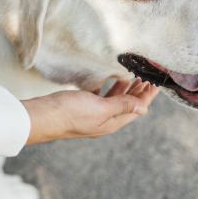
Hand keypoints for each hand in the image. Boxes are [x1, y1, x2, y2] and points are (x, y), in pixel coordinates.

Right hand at [22, 79, 157, 144]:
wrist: (41, 117)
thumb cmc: (69, 112)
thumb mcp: (100, 108)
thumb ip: (121, 106)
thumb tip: (143, 108)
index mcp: (112, 122)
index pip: (137, 108)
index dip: (147, 95)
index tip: (156, 81)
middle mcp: (104, 120)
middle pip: (127, 105)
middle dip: (138, 91)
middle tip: (146, 77)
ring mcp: (91, 114)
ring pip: (113, 100)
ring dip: (123, 88)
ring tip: (130, 76)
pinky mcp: (80, 107)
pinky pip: (98, 97)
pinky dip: (106, 87)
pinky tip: (105, 79)